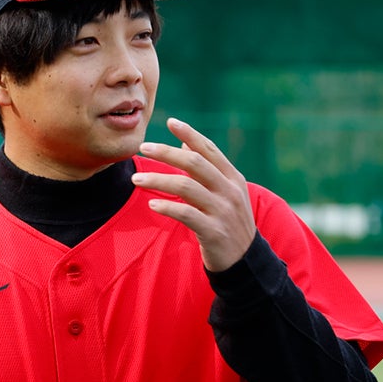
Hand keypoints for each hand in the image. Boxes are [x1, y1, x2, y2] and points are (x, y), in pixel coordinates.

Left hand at [133, 117, 257, 271]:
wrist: (245, 260)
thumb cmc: (229, 222)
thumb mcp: (226, 193)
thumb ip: (208, 169)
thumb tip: (185, 143)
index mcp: (233, 178)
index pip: (209, 150)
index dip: (190, 134)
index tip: (171, 122)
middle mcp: (229, 191)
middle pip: (195, 163)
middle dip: (167, 153)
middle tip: (144, 147)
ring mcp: (222, 211)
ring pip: (186, 186)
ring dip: (158, 180)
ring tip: (137, 179)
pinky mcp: (213, 231)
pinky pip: (186, 214)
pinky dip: (168, 207)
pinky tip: (153, 205)